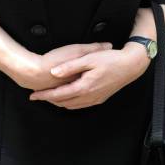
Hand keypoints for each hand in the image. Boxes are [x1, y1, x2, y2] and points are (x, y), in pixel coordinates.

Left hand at [28, 44, 149, 109]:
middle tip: (38, 97)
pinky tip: (68, 96)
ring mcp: (95, 99)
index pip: (59, 94)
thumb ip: (70, 66)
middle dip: (49, 101)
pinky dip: (70, 102)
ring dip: (60, 102)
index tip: (33, 95)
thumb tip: (54, 72)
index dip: (45, 95)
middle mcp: (89, 96)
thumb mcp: (89, 58)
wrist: (130, 66)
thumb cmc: (111, 60)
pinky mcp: (100, 98)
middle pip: (64, 102)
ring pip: (72, 105)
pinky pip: (80, 104)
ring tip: (49, 97)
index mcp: (84, 86)